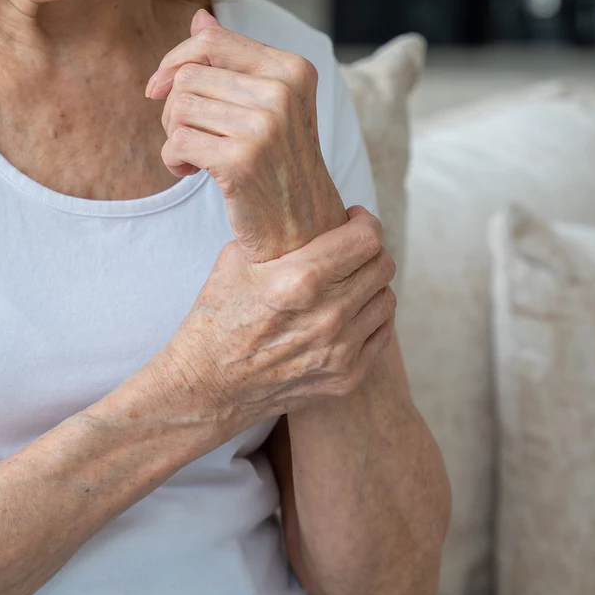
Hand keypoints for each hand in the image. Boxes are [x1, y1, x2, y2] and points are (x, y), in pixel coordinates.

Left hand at [147, 9, 346, 262]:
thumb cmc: (278, 166)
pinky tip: (193, 172)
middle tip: (192, 136)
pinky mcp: (241, 160)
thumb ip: (235, 61)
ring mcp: (264, 126)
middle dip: (175, 108)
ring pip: (179, 107)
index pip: (210, 41)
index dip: (175, 61)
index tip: (160, 87)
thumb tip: (199, 18)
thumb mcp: (268, 106)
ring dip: (174, 135)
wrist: (303, 229)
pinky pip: (177, 142)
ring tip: (197, 155)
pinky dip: (174, 160)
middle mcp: (282, 92)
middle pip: (188, 76)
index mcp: (292, 69)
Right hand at [157, 207, 396, 430]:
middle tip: (351, 250)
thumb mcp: (237, 260)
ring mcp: (341, 350)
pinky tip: (350, 313)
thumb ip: (278, 234)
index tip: (353, 220)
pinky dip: (370, 318)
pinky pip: (381, 333)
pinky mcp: (347, 377)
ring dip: (371, 285)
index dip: (364, 222)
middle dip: (369, 251)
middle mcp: (328, 314)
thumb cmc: (219, 316)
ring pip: (386, 299)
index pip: (366, 237)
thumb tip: (304, 210)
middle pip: (382, 265)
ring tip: (348, 283)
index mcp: (302, 278)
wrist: (209, 384)